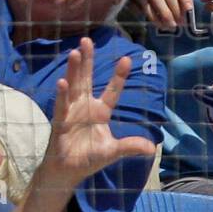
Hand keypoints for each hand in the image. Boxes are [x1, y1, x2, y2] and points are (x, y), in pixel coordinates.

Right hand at [47, 38, 156, 185]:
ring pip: (73, 86)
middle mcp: (85, 107)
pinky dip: (62, 94)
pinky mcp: (61, 121)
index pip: (112, 90)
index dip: (118, 76)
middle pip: (86, 79)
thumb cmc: (89, 158)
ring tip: (75, 52)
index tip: (127, 58)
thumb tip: (151, 148)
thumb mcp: (113, 151)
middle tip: (87, 41)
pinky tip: (62, 81)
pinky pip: (61, 105)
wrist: (68, 171)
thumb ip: (129, 146)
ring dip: (74, 70)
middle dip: (87, 60)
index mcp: (100, 111)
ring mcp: (72, 112)